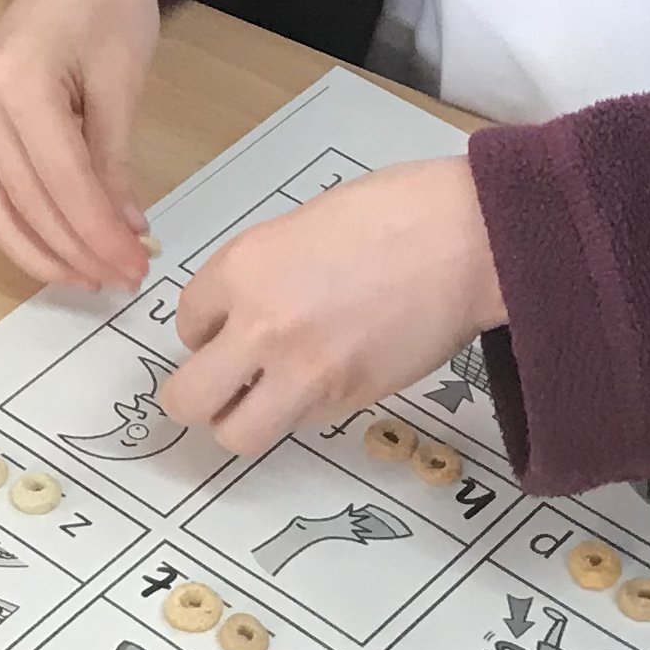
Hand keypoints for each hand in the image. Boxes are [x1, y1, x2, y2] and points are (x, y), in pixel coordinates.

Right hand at [0, 0, 161, 292]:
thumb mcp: (124, 75)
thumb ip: (115, 156)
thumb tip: (125, 229)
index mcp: (18, 80)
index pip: (59, 179)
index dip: (97, 232)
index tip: (135, 266)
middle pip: (21, 200)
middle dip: (73, 250)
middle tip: (122, 279)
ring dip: (40, 251)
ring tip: (90, 277)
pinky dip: (22, 226)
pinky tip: (60, 248)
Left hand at [157, 154, 503, 453]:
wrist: (465, 239)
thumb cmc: (393, 214)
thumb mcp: (297, 228)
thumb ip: (257, 276)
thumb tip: (239, 315)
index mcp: (241, 271)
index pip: (185, 325)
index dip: (206, 332)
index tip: (225, 330)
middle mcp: (260, 327)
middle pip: (187, 399)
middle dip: (199, 396)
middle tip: (222, 385)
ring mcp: (303, 371)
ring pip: (236, 434)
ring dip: (243, 420)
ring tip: (267, 397)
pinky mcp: (347, 400)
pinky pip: (300, 422)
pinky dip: (303, 408)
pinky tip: (331, 371)